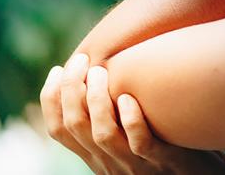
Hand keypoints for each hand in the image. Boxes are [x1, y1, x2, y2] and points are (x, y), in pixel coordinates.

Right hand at [40, 54, 224, 174]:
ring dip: (97, 101)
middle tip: (82, 60)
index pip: (60, 130)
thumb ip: (116, 117)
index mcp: (99, 155)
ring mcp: (138, 164)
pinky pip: (141, 143)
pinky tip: (129, 98)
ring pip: (102, 135)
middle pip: (75, 127)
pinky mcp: (166, 161)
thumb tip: (103, 75)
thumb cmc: (172, 149)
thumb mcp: (135, 136)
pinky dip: (131, 120)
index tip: (57, 69)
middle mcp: (111, 162)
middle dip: (71, 90)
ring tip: (100, 71)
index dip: (52, 99)